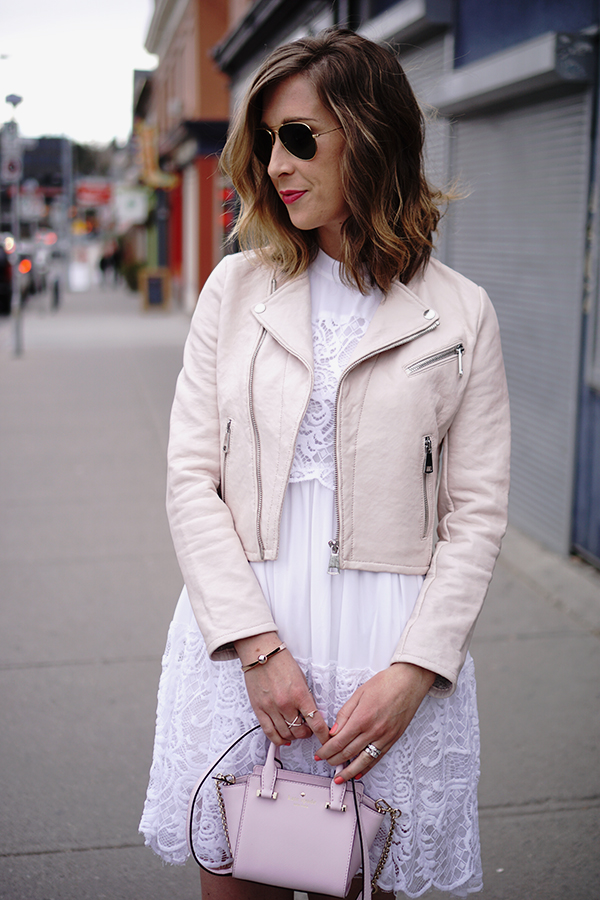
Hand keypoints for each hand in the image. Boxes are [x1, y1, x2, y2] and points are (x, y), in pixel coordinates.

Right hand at [235, 634, 329, 746]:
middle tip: (309, 730)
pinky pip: (269, 732)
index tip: (326, 738)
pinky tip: (283, 738)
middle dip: (307, 734)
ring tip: (296, 731)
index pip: (315, 722)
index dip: (323, 734)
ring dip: (293, 736)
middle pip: (300, 731)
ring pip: (285, 734)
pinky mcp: (259, 709)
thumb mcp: (301, 678)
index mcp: (299, 694)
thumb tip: (312, 714)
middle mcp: (285, 703)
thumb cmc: (281, 662)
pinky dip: (278, 739)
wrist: (261, 653)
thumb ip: (306, 697)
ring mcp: (271, 708)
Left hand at [314, 663, 435, 782]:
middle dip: (333, 760)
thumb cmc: (385, 684)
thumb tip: (334, 730)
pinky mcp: (392, 739)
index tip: (319, 754)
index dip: (326, 750)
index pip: (339, 741)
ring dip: (349, 771)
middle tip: (325, 762)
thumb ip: (345, 713)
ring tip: (339, 778)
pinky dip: (367, 768)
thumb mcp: (359, 693)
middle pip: (348, 752)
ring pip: (363, 760)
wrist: (409, 682)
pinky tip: (359, 772)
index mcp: (362, 718)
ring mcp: (384, 737)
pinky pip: (377, 758)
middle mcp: (373, 731)